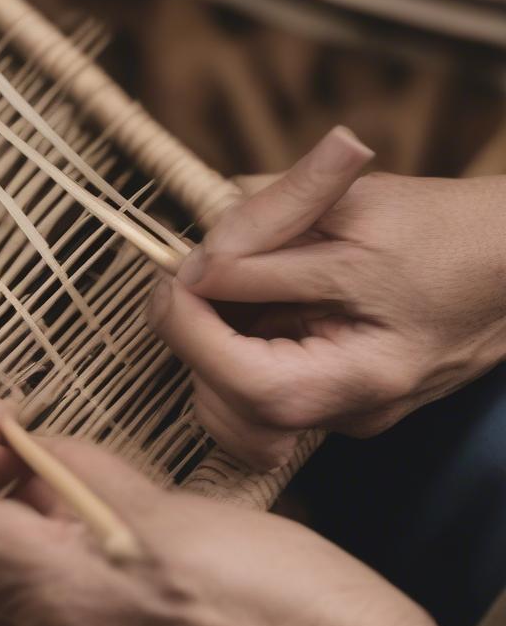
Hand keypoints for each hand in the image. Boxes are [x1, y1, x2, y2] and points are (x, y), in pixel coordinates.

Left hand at [148, 127, 505, 468]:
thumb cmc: (453, 232)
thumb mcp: (359, 212)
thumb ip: (271, 233)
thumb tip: (196, 259)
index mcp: (362, 376)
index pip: (240, 378)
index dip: (187, 324)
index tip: (172, 271)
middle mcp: (347, 412)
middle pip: (224, 405)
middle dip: (191, 336)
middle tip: (188, 272)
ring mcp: (340, 413)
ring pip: (230, 410)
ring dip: (206, 347)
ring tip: (223, 286)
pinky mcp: (331, 400)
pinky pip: (255, 394)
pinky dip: (232, 352)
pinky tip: (249, 308)